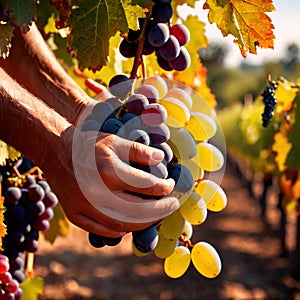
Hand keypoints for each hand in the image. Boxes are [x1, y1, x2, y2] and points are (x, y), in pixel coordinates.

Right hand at [42, 126, 178, 236]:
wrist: (55, 152)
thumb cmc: (87, 146)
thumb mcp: (114, 141)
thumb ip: (139, 151)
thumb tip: (161, 160)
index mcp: (110, 172)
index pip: (148, 186)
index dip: (165, 187)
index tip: (170, 185)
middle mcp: (98, 193)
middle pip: (139, 211)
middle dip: (161, 210)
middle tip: (172, 205)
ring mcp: (85, 207)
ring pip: (123, 225)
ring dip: (145, 222)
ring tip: (156, 215)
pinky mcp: (76, 215)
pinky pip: (103, 231)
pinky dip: (121, 230)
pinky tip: (131, 225)